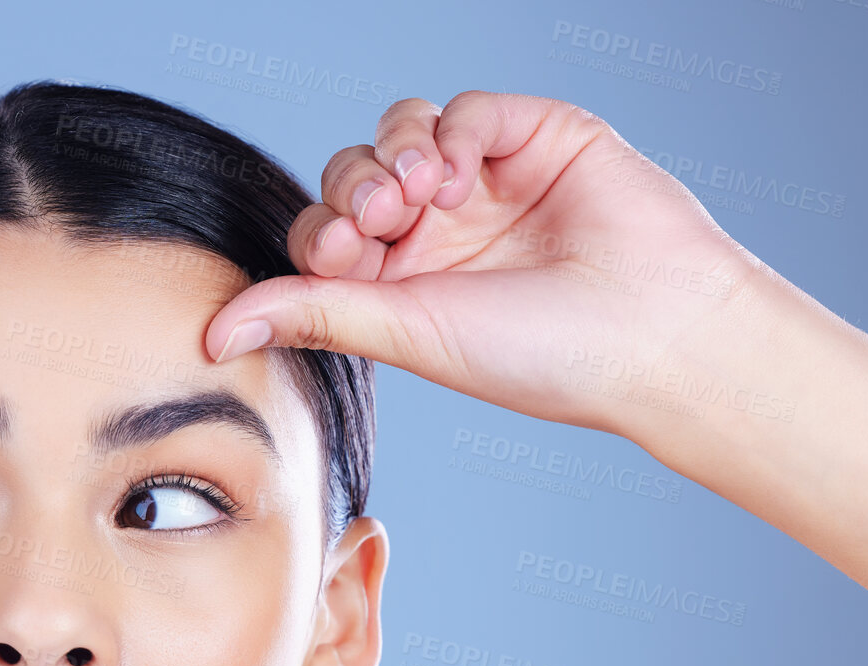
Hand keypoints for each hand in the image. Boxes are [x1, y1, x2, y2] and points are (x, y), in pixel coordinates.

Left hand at [205, 91, 772, 443]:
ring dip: (392, 156)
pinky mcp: (534, 136)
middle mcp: (439, 232)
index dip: (319, 235)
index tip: (340, 255)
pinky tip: (463, 175)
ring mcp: (486, 182)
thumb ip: (314, 313)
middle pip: (351, 177)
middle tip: (376, 224)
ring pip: (399, 133)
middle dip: (351, 192)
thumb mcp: (410, 333)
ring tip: (420, 196)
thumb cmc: (541, 355)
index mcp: (404, 285)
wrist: (654, 333)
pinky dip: (449, 131)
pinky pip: (463, 108)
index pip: (324, 237)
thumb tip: (212, 333)